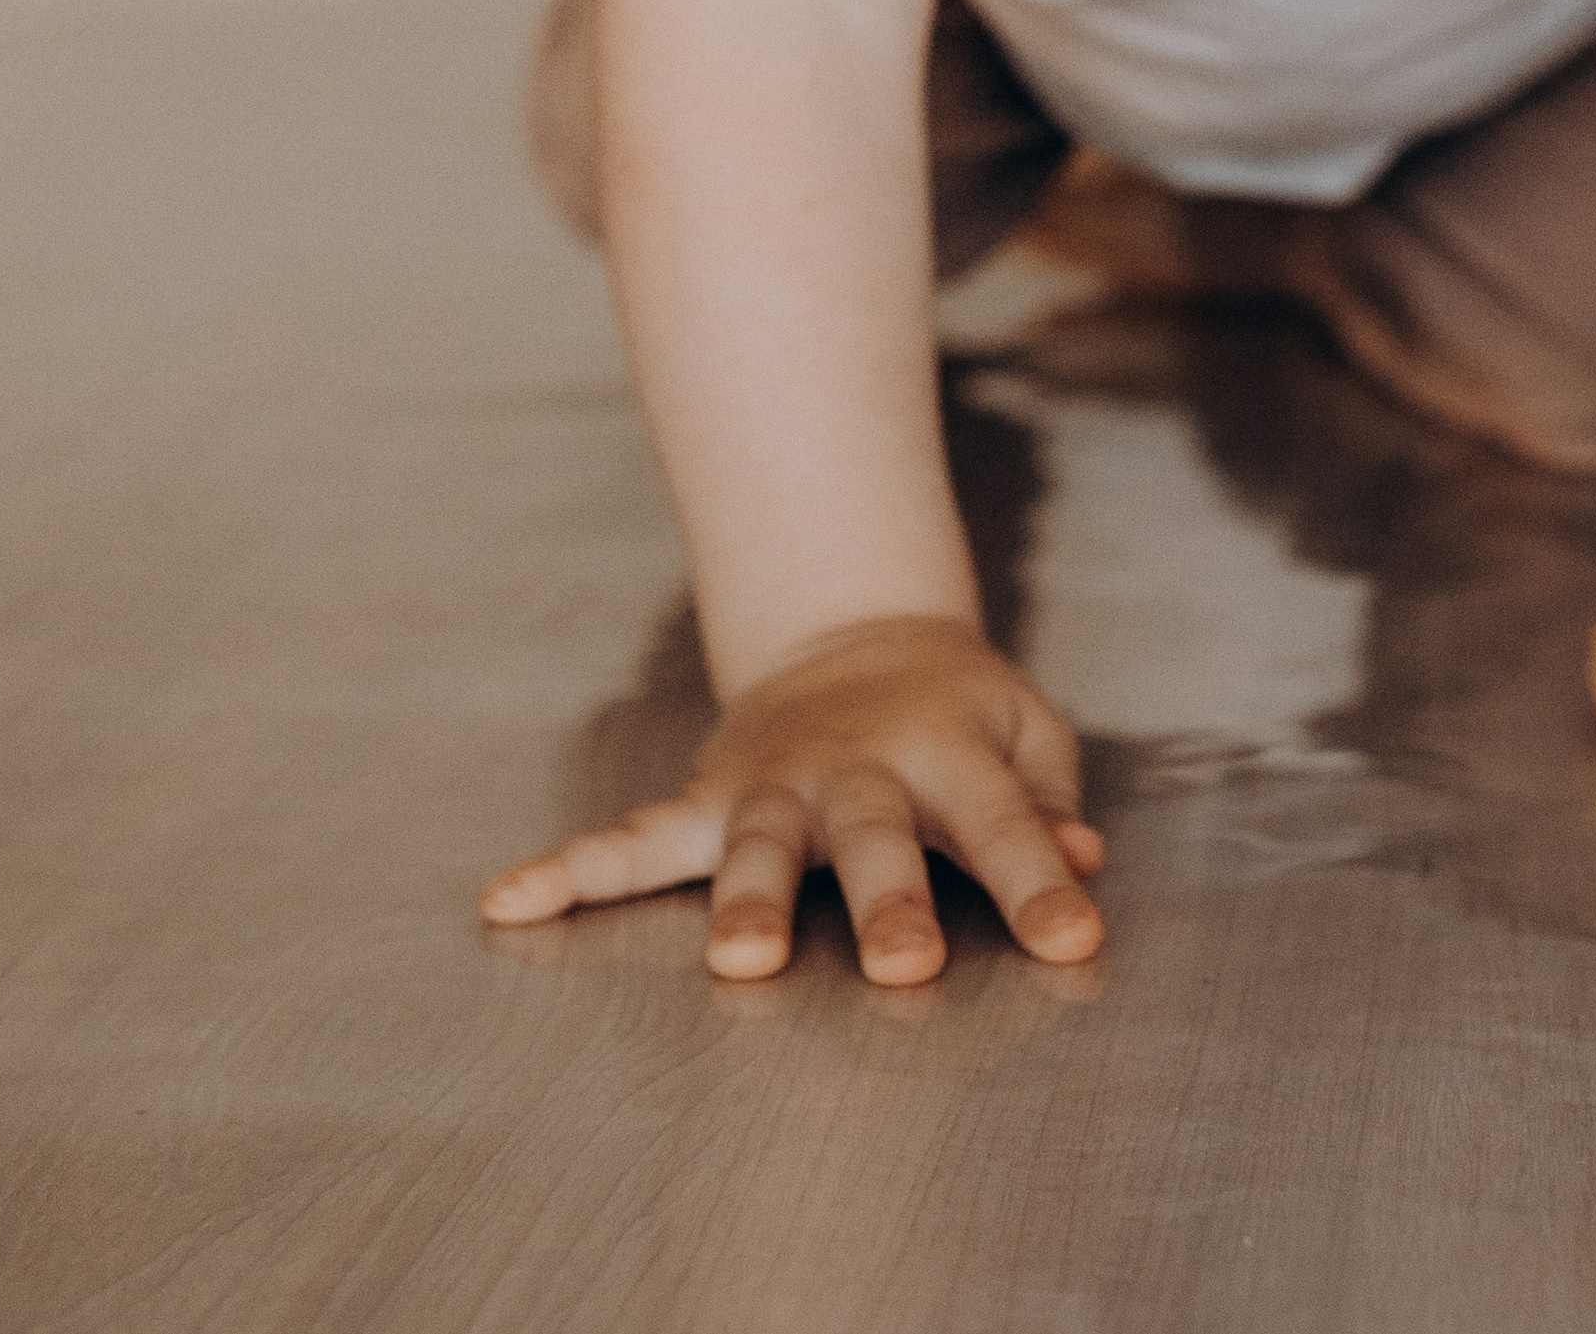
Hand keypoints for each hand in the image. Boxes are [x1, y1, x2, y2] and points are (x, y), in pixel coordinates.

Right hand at [479, 614, 1105, 983]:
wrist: (857, 631)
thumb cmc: (957, 712)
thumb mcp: (1025, 731)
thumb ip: (1050, 798)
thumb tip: (1088, 860)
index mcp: (948, 753)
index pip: (1004, 823)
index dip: (1042, 882)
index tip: (1074, 941)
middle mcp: (856, 768)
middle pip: (872, 835)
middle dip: (887, 899)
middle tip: (905, 964)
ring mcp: (773, 784)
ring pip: (757, 844)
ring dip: (749, 900)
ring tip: (740, 962)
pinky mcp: (708, 800)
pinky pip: (635, 840)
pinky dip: (572, 870)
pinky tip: (508, 901)